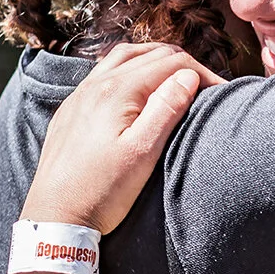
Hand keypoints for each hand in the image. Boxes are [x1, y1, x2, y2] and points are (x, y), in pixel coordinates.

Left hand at [21, 43, 225, 233]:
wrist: (53, 219)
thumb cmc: (101, 191)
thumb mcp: (142, 153)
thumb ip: (166, 109)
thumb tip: (188, 76)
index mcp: (117, 91)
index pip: (171, 64)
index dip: (201, 73)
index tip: (221, 92)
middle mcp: (96, 84)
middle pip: (150, 54)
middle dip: (183, 64)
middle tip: (206, 85)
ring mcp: (80, 95)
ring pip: (124, 56)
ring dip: (155, 60)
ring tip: (177, 76)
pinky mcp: (71, 109)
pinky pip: (104, 71)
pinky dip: (130, 67)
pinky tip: (137, 85)